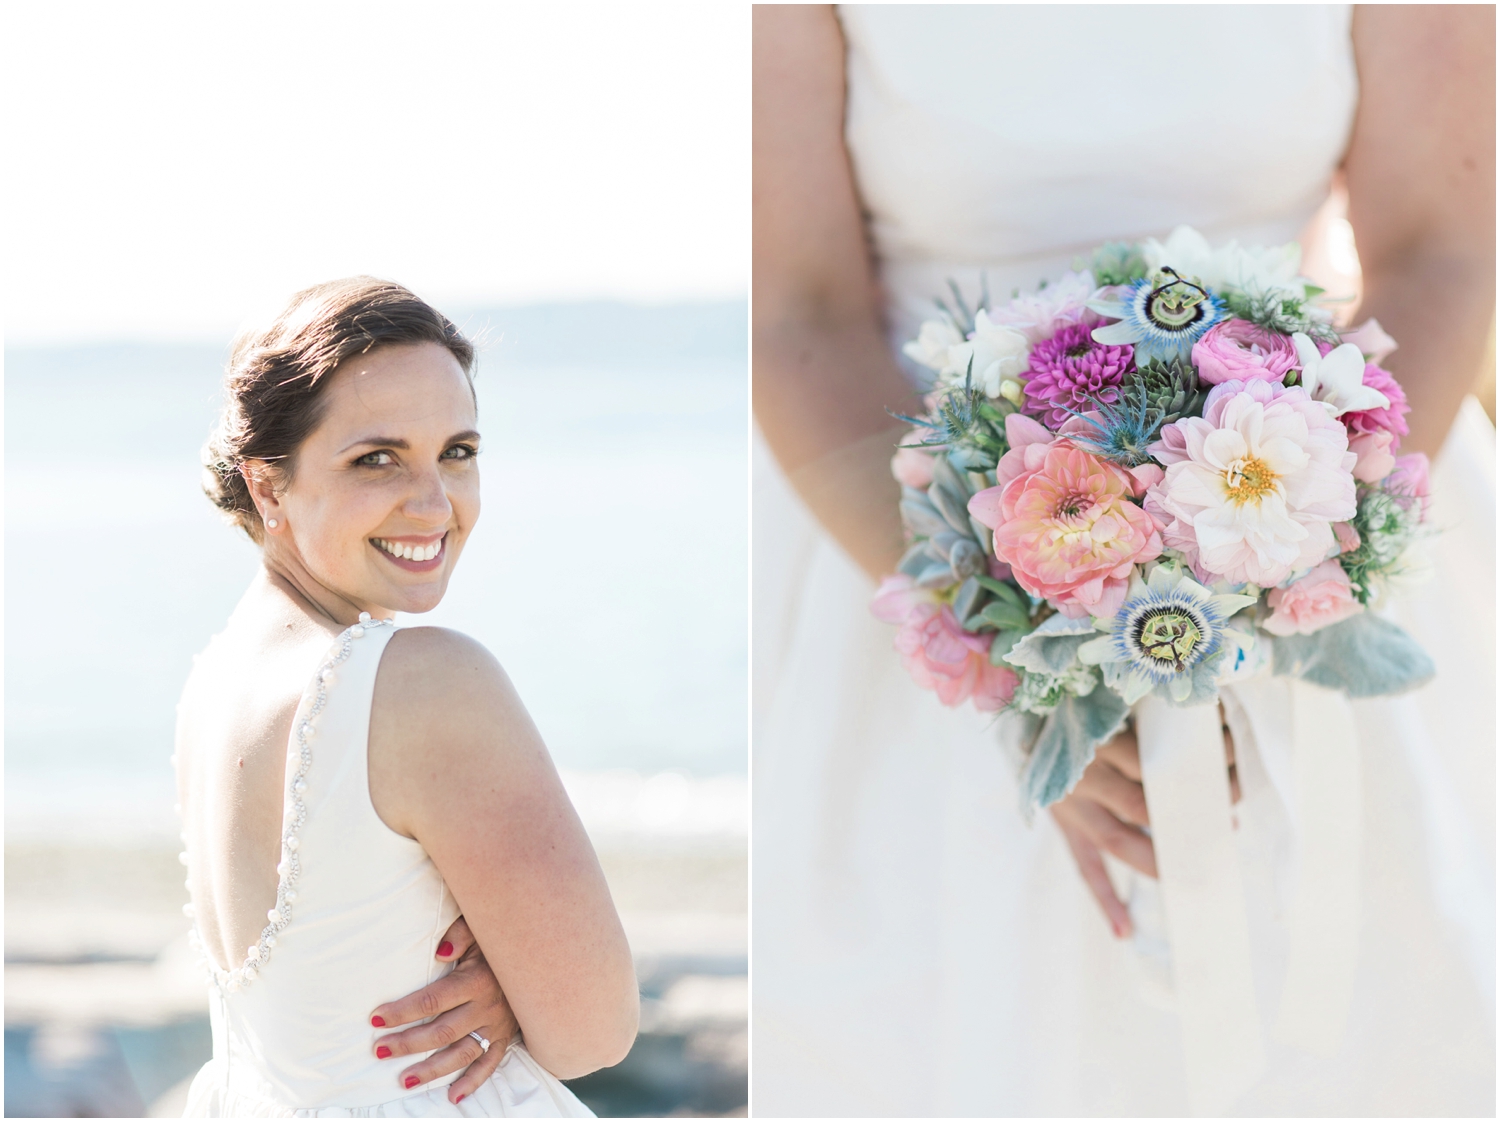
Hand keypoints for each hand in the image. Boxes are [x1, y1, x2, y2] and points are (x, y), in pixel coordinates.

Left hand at [370, 916, 517, 1102]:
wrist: (538, 953)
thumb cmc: (499, 940)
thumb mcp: (481, 928)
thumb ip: (460, 933)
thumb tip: (440, 952)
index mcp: (476, 980)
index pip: (432, 1001)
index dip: (402, 1011)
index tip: (376, 1018)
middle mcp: (487, 1007)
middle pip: (441, 1032)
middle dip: (408, 1043)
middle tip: (380, 1051)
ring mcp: (498, 1025)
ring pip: (462, 1054)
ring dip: (432, 1070)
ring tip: (405, 1080)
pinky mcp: (506, 1036)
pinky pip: (490, 1064)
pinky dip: (473, 1082)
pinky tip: (453, 1096)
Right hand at [1050, 713, 1238, 938]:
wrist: (1024, 724)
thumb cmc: (1080, 710)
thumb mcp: (1107, 707)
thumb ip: (1144, 719)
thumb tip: (1208, 735)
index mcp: (1095, 740)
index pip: (1149, 761)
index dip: (1188, 771)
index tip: (1228, 776)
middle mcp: (1082, 776)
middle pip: (1139, 803)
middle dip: (1183, 818)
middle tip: (1226, 825)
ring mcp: (1070, 807)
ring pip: (1118, 840)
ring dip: (1157, 860)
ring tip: (1195, 874)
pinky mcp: (1064, 826)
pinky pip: (1084, 867)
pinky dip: (1105, 899)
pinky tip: (1125, 931)